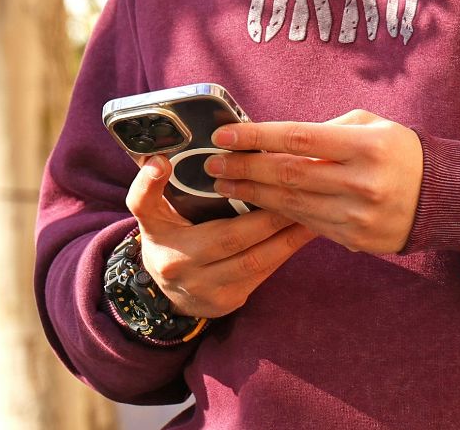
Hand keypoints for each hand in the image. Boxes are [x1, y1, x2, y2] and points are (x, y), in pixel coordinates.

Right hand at [124, 153, 316, 318]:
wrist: (171, 294)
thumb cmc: (169, 239)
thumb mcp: (154, 214)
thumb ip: (152, 187)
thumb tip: (161, 159)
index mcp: (158, 233)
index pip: (147, 207)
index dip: (155, 185)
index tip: (182, 166)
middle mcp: (180, 264)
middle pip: (229, 237)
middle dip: (267, 214)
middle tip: (297, 189)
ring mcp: (206, 287)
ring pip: (254, 260)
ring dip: (287, 235)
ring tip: (311, 210)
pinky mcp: (228, 300)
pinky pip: (263, 274)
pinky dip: (285, 251)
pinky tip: (305, 232)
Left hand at [204, 109, 423, 254]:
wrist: (441, 198)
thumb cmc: (400, 152)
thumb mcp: (372, 126)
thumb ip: (327, 130)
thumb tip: (276, 139)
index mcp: (366, 146)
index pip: (298, 138)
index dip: (256, 136)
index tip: (223, 134)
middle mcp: (361, 181)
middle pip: (288, 173)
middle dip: (244, 168)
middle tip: (212, 163)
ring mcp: (358, 214)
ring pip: (291, 204)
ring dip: (252, 194)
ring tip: (224, 184)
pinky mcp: (354, 239)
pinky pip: (306, 224)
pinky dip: (277, 213)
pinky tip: (256, 205)